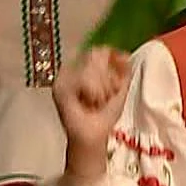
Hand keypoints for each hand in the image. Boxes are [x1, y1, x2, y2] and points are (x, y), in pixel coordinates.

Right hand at [54, 47, 131, 176]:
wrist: (94, 135)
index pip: (99, 50)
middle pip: (96, 54)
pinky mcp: (60, 87)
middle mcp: (71, 68)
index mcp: (84, 66)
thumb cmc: (104, 115)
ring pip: (92, 68)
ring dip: (102, 89)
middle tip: (104, 97)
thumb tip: (125, 54)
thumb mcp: (120, 89)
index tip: (121, 68)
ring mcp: (63, 77)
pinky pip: (84, 80)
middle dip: (109, 79)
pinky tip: (89, 103)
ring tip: (96, 102)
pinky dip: (93, 93)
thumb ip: (124, 71)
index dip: (112, 57)